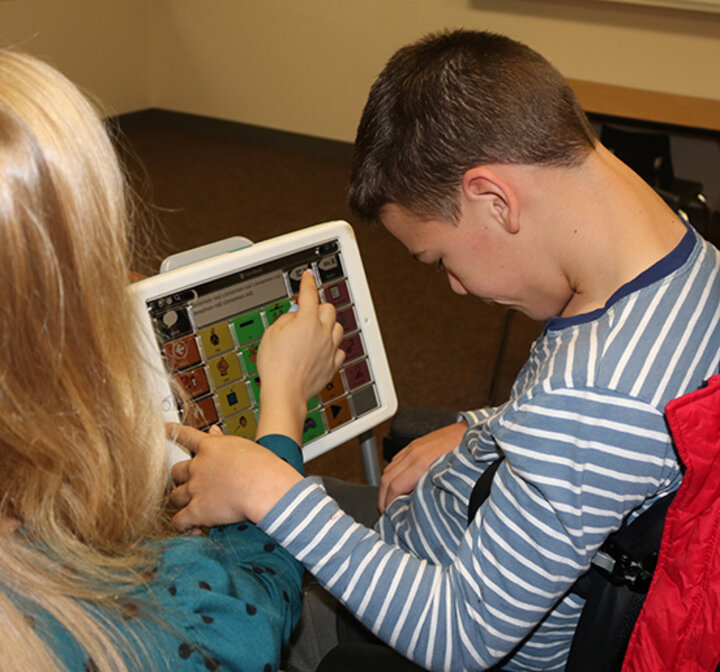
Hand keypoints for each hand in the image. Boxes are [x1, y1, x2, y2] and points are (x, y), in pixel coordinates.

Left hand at [169, 424, 302, 528]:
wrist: (264, 487)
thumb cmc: (263, 467)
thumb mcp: (244, 445)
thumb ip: (224, 440)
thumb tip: (214, 430)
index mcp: (211, 447)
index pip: (185, 435)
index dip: (172, 432)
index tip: (162, 429)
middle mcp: (198, 466)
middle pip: (176, 471)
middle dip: (181, 479)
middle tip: (191, 484)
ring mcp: (195, 489)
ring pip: (175, 497)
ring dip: (182, 502)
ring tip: (192, 508)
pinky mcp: (196, 511)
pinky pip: (179, 521)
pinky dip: (183, 526)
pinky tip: (191, 529)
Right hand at [255, 270, 344, 441]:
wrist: (285, 392)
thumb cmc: (276, 366)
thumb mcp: (271, 334)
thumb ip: (285, 320)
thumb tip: (293, 316)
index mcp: (307, 321)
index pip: (309, 294)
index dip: (308, 282)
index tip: (308, 276)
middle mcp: (322, 333)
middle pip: (329, 309)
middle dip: (319, 306)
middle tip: (308, 311)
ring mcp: (329, 349)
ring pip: (338, 328)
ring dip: (329, 324)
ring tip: (317, 329)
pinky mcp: (332, 365)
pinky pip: (339, 350)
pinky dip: (333, 346)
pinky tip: (325, 349)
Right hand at [378, 420, 467, 512]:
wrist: (472, 432)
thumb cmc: (466, 455)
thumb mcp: (450, 479)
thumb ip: (431, 491)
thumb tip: (419, 507)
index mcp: (422, 464)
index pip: (394, 487)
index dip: (388, 503)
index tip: (390, 514)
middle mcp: (413, 454)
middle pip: (386, 478)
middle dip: (382, 497)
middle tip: (386, 511)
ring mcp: (413, 447)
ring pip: (388, 468)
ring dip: (386, 485)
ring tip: (389, 498)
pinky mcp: (415, 444)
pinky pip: (396, 460)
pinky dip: (392, 473)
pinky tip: (397, 481)